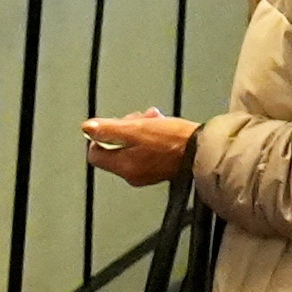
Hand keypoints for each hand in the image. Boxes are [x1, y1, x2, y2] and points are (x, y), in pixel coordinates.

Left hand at [79, 108, 199, 187]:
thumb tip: (87, 128)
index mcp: (124, 167)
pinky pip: (147, 151)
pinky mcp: (161, 168)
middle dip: (125, 127)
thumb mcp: (137, 129)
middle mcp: (133, 174)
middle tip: (139, 117)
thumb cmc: (174, 141)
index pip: (96, 154)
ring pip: (132, 147)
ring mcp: (147, 173)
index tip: (113, 125)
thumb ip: (109, 129)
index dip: (101, 136)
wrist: (204, 151)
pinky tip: (162, 125)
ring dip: (140, 128)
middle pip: (115, 148)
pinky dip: (151, 136)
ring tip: (154, 118)